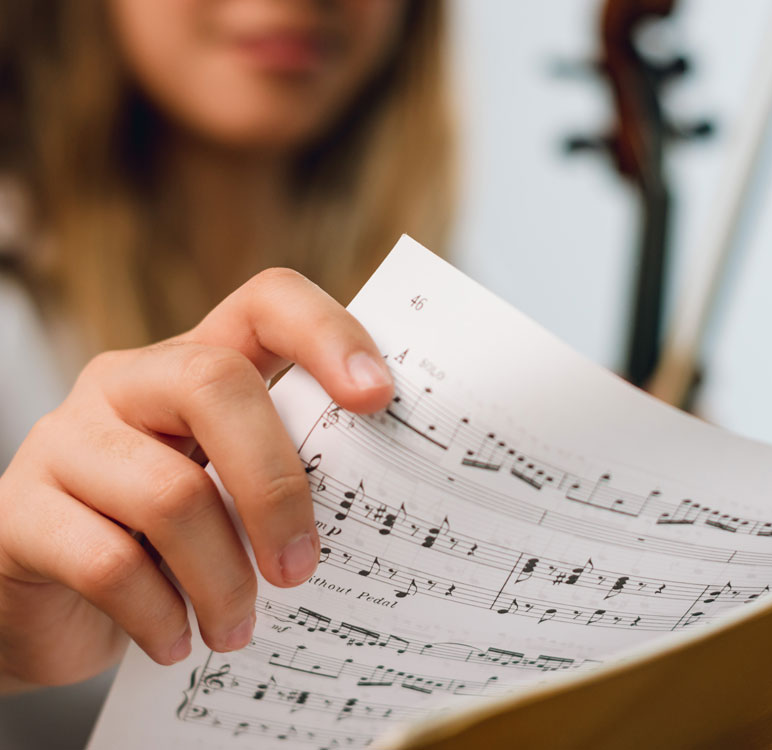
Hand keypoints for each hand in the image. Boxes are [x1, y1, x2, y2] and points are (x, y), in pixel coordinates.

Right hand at [0, 269, 393, 689]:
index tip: (378, 397)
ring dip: (223, 579)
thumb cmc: (163, 542)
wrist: (40, 601)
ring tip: (237, 630)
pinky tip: (176, 642)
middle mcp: (130, 383)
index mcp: (198, 365)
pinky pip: (108, 562)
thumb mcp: (228, 495)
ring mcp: (68, 438)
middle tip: (300, 569)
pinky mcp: (20, 511)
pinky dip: (160, 615)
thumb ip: (285, 478)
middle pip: (217, 384)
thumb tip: (376, 517)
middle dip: (277, 488)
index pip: (266, 302)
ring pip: (171, 492)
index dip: (326, 332)